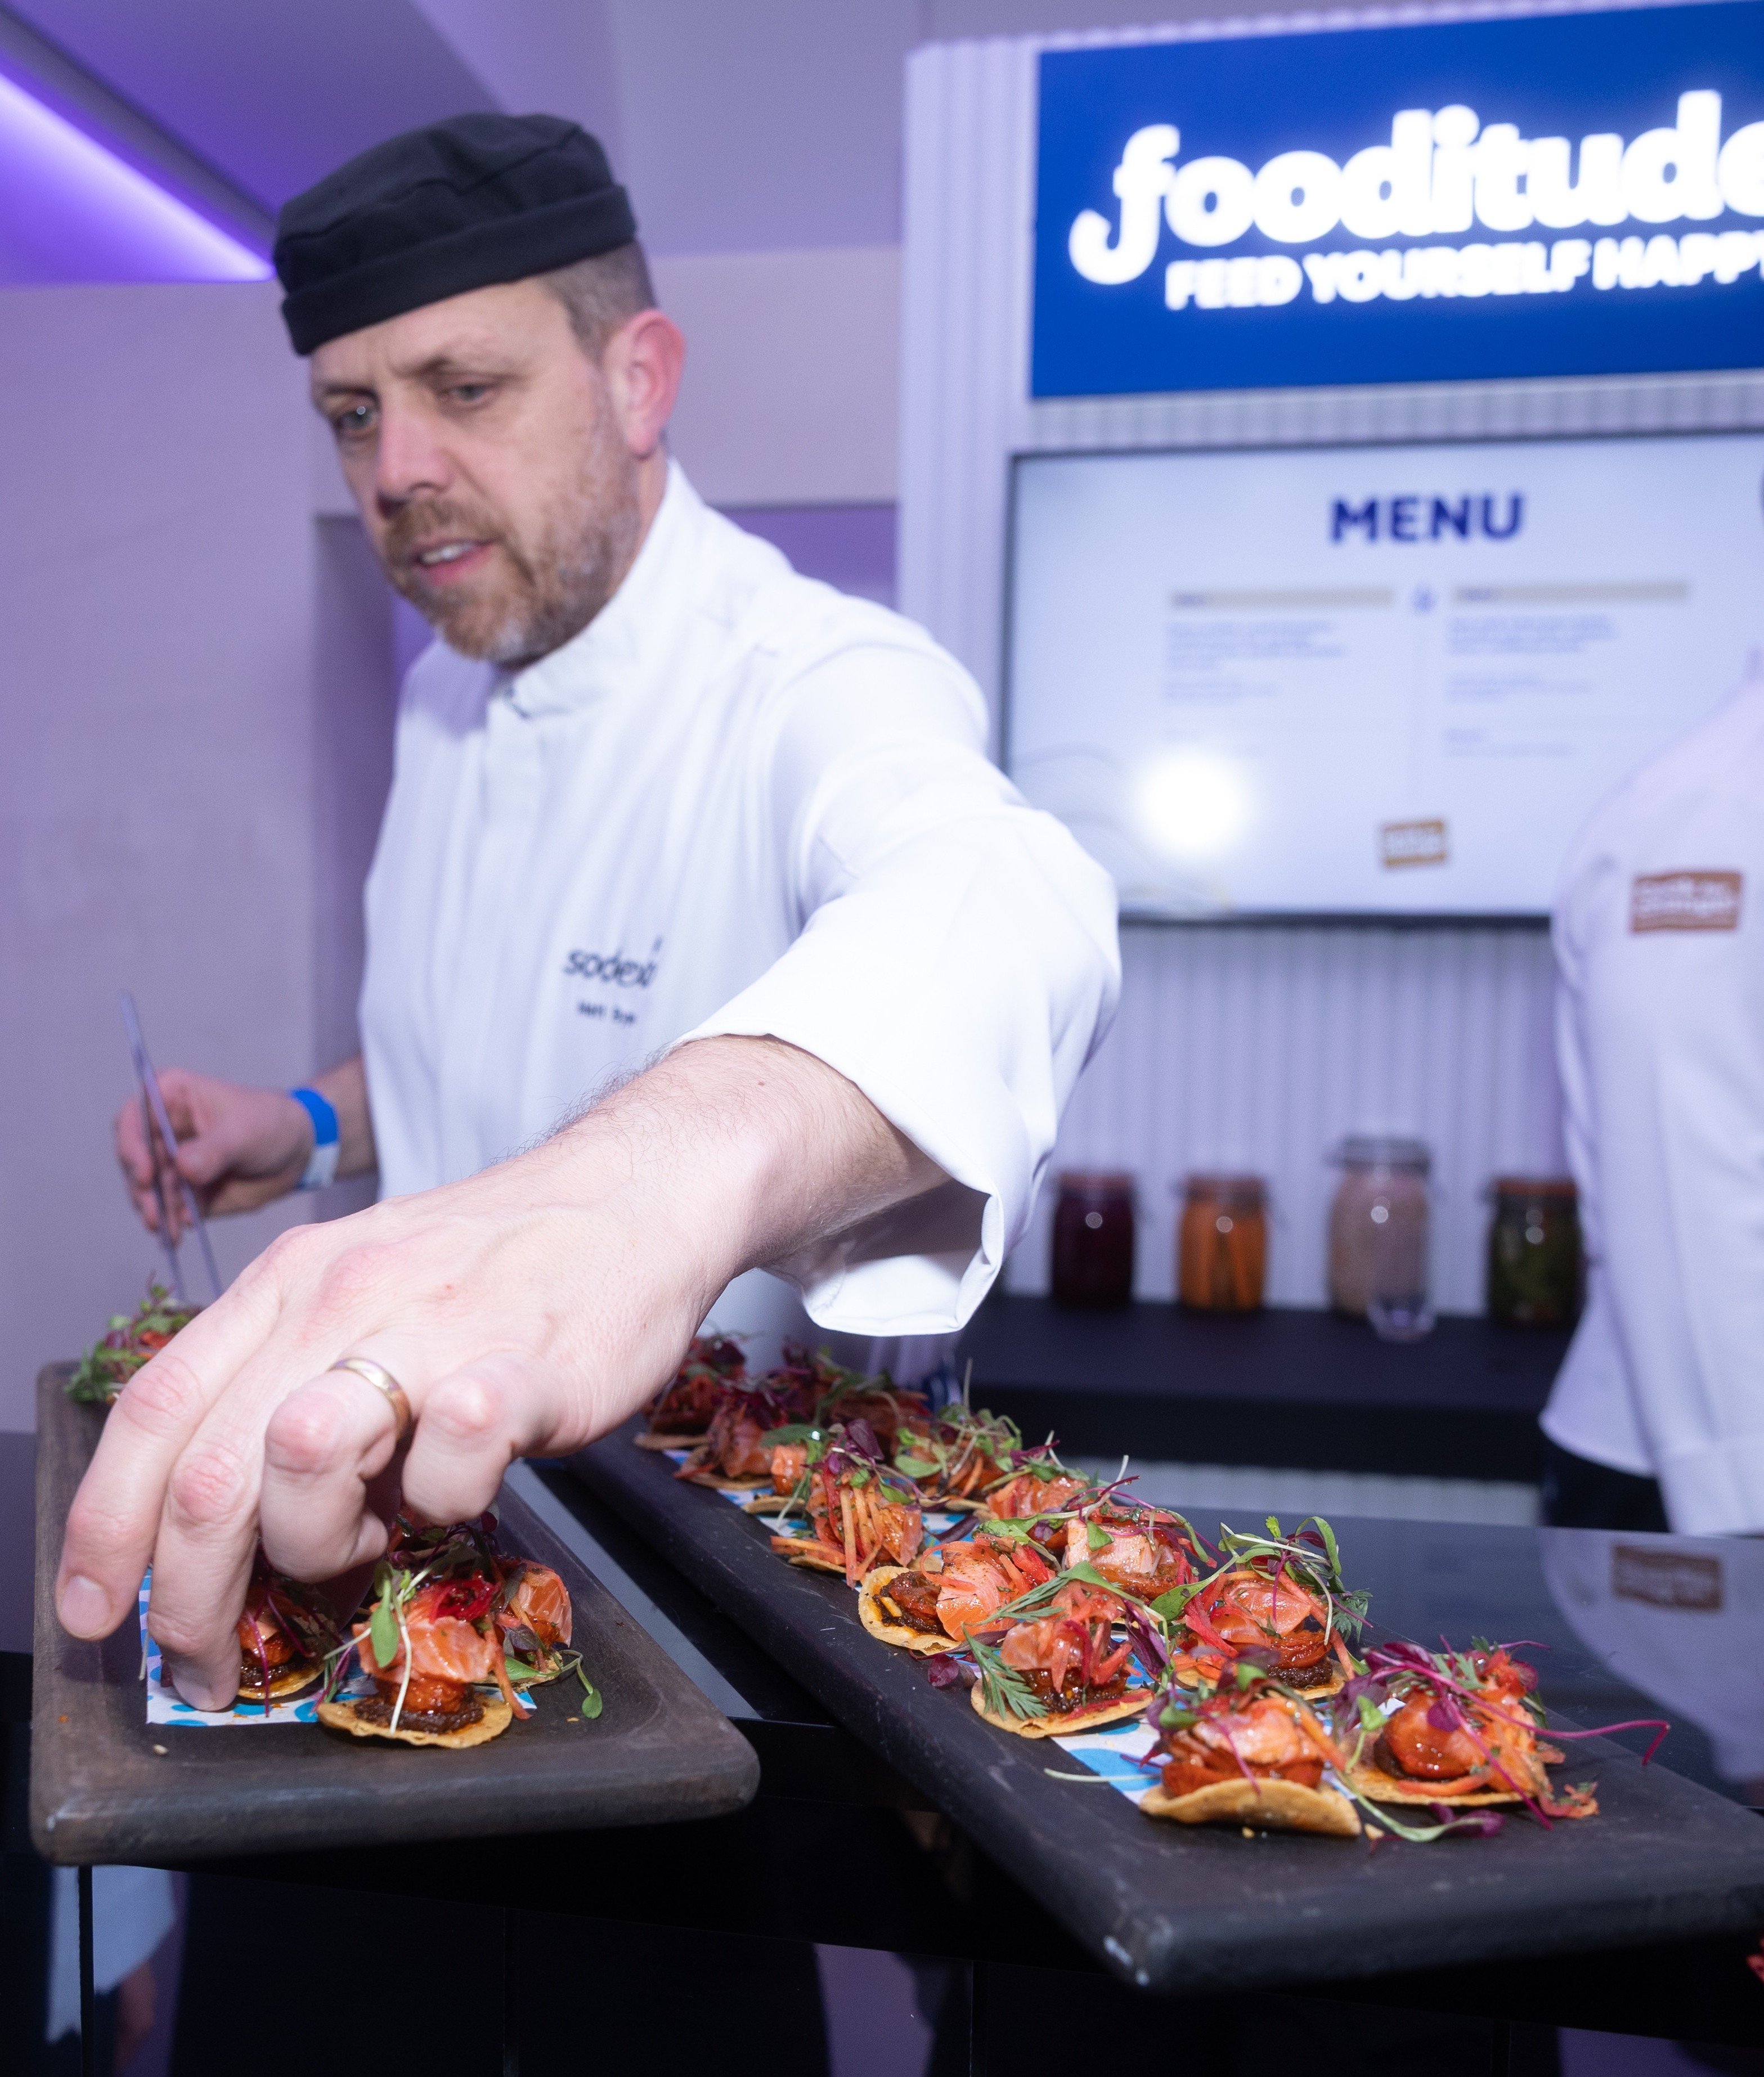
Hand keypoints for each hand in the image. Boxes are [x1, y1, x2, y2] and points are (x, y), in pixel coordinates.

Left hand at [60, 1038, 939, 1708]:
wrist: (637, 1196)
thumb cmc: (500, 1262)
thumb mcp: (366, 1293)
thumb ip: (293, 1381)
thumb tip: (228, 1515)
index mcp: (287, 1283)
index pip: (153, 1410)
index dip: (104, 1525)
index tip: (95, 1611)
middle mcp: (337, 1298)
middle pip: (209, 1469)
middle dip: (188, 1595)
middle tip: (203, 1659)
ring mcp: (426, 1328)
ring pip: (298, 1465)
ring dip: (318, 1543)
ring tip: (368, 1538)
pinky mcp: (518, 1369)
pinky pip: (446, 1473)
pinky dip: (445, 1507)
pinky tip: (469, 1485)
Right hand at [115, 1069, 311, 1238]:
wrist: (295, 1152)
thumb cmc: (270, 1124)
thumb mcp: (245, 1133)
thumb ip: (214, 1150)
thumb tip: (183, 1168)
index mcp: (171, 1097)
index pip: (134, 1116)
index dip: (132, 1145)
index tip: (145, 1174)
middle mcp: (161, 1130)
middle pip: (135, 1158)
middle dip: (142, 1188)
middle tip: (154, 1213)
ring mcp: (169, 1162)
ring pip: (147, 1188)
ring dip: (153, 1209)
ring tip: (165, 1229)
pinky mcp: (181, 1189)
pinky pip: (166, 1207)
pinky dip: (168, 1222)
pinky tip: (175, 1235)